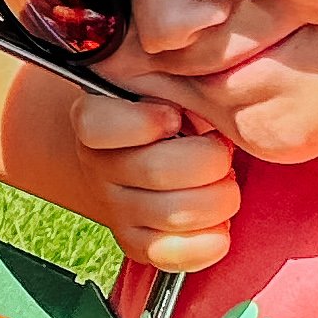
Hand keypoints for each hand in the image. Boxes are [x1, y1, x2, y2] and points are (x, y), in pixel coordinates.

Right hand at [64, 88, 237, 272]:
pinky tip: (220, 225)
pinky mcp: (135, 243)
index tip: (174, 117)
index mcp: (94, 119)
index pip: (96, 126)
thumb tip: (193, 62)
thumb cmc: (160, 110)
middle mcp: (98, 168)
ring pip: (173, 215)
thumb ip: (170, 70)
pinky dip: (206, 243)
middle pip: (156, 171)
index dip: (144, 123)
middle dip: (210, 159)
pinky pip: (169, 255)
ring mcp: (115, 209)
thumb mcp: (157, 79)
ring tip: (224, 184)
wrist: (133, 154)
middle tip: (221, 151)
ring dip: (218, 199)